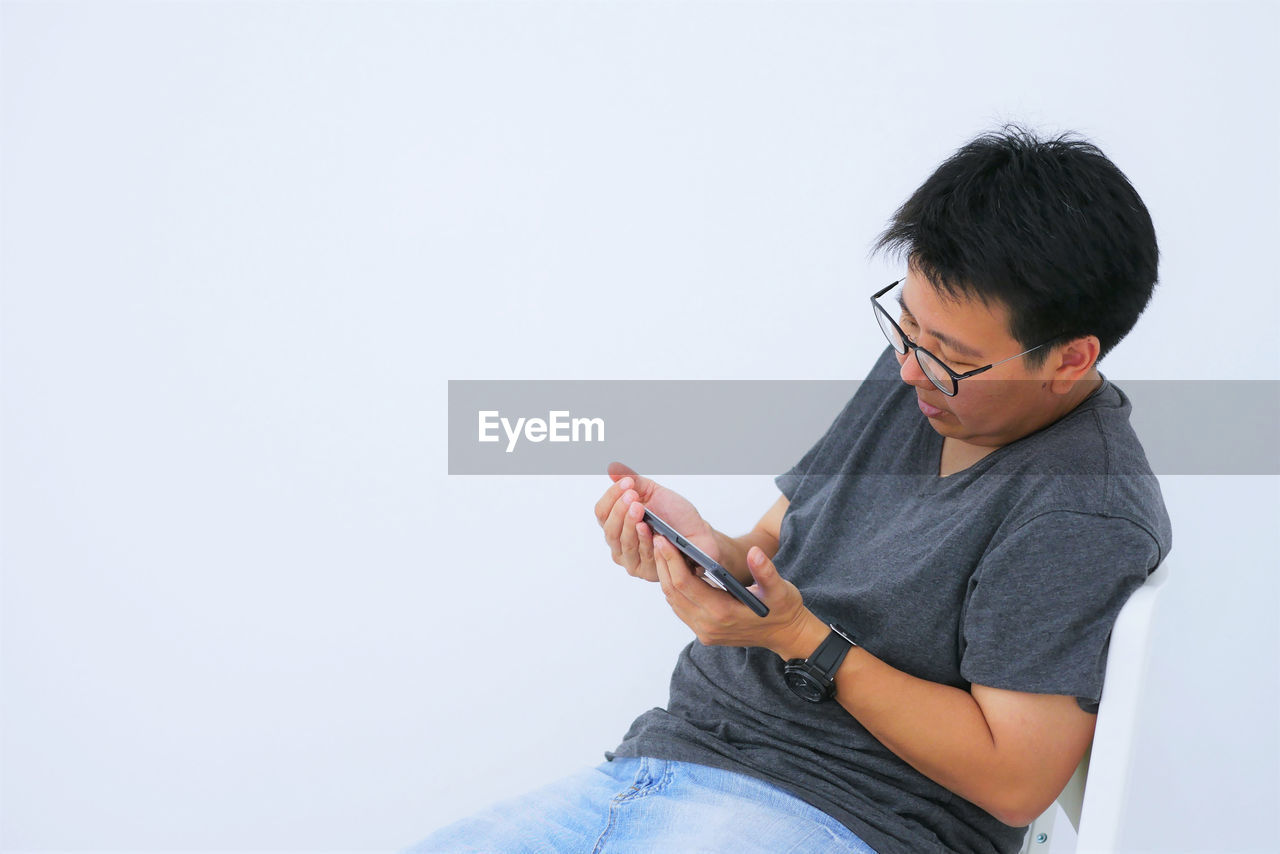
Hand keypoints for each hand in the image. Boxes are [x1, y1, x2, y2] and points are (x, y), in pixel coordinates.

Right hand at [594, 461, 716, 581]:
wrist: (699, 533)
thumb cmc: (675, 515)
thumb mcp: (654, 493)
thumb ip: (634, 482)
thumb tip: (614, 469)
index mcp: (617, 524)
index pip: (602, 512)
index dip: (611, 496)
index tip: (627, 482)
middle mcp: (619, 543)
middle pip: (609, 529)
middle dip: (619, 510)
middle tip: (632, 495)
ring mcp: (632, 559)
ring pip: (623, 542)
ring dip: (630, 523)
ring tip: (638, 507)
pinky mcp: (647, 571)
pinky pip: (641, 555)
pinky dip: (643, 540)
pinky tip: (647, 527)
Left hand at [652, 536, 816, 656]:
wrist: (786, 634)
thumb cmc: (784, 609)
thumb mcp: (780, 589)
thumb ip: (765, 571)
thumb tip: (755, 552)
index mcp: (723, 613)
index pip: (685, 584)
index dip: (671, 560)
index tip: (664, 539)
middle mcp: (708, 626)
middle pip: (673, 592)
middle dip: (664, 564)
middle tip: (657, 538)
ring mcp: (704, 632)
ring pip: (673, 602)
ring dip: (666, 576)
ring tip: (662, 550)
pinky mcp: (704, 632)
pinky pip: (681, 608)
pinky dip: (674, 588)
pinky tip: (674, 569)